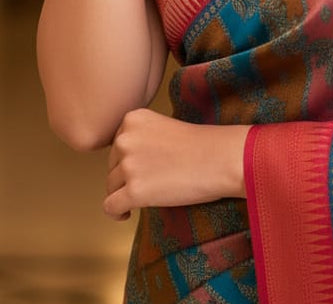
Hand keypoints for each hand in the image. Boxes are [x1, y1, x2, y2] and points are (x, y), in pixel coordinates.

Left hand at [103, 109, 248, 220]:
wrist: (222, 159)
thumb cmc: (202, 145)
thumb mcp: (164, 128)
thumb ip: (141, 137)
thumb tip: (122, 162)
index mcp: (133, 118)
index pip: (116, 145)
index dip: (129, 159)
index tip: (146, 166)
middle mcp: (125, 138)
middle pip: (111, 166)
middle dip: (126, 177)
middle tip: (152, 181)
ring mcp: (129, 165)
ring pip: (110, 187)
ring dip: (125, 194)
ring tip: (147, 195)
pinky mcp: (134, 191)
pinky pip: (110, 207)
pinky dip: (117, 213)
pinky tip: (128, 214)